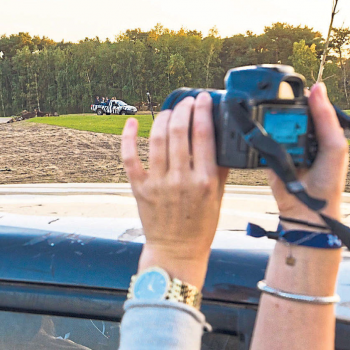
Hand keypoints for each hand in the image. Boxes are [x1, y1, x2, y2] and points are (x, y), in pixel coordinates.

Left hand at [122, 93, 228, 287]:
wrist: (177, 250)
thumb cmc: (200, 225)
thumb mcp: (219, 196)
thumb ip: (220, 168)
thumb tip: (221, 137)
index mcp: (205, 180)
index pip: (204, 135)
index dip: (202, 111)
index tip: (203, 99)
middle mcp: (181, 179)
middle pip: (180, 131)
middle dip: (184, 109)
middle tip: (187, 102)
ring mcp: (158, 183)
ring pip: (157, 139)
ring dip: (163, 118)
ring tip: (169, 111)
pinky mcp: (139, 188)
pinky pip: (129, 157)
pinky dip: (128, 137)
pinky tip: (132, 122)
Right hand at [265, 82, 347, 221]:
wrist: (307, 209)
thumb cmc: (328, 182)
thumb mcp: (334, 146)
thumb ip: (326, 118)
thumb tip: (318, 88)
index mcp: (320, 130)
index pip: (310, 104)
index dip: (302, 95)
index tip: (291, 88)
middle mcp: (302, 135)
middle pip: (288, 111)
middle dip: (281, 107)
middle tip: (275, 103)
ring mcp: (284, 144)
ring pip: (273, 123)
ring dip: (269, 120)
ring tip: (269, 118)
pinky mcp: (269, 154)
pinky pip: (261, 139)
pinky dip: (260, 134)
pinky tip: (260, 130)